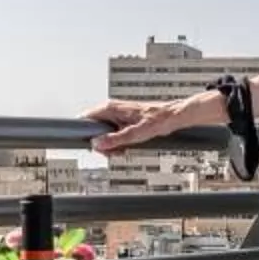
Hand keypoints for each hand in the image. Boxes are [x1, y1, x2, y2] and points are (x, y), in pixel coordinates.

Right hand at [85, 96, 204, 152]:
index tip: (96, 146)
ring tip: (123, 150)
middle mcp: (112, 109)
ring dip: (110, 145)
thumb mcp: (135, 134)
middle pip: (94, 129)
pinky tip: (126, 146)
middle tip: (113, 152)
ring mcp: (117, 115)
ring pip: (103, 133)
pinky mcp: (123, 121)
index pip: (85, 118)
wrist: (173, 117)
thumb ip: (115, 140)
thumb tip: (97, 144)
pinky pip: (112, 134)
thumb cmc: (158, 120)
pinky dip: (117, 142)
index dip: (87, 134)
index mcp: (111, 108)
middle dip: (101, 144)